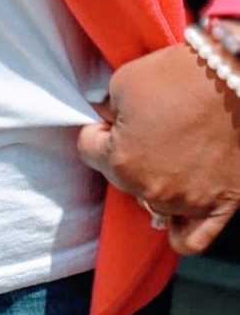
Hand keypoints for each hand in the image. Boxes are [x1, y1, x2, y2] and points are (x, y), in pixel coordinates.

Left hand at [77, 42, 239, 254]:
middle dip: (126, 153)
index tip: (110, 118)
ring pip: (155, 203)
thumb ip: (106, 108)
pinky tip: (178, 211)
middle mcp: (153, 191)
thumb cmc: (178, 77)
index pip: (89, 151)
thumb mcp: (122, 82)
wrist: (233, 79)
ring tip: (167, 154)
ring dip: (154, 181)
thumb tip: (105, 118)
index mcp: (122, 162)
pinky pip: (193, 238)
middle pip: (122, 178)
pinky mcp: (223, 205)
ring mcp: (188, 202)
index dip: (98, 129)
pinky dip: (180, 227)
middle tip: (145, 128)